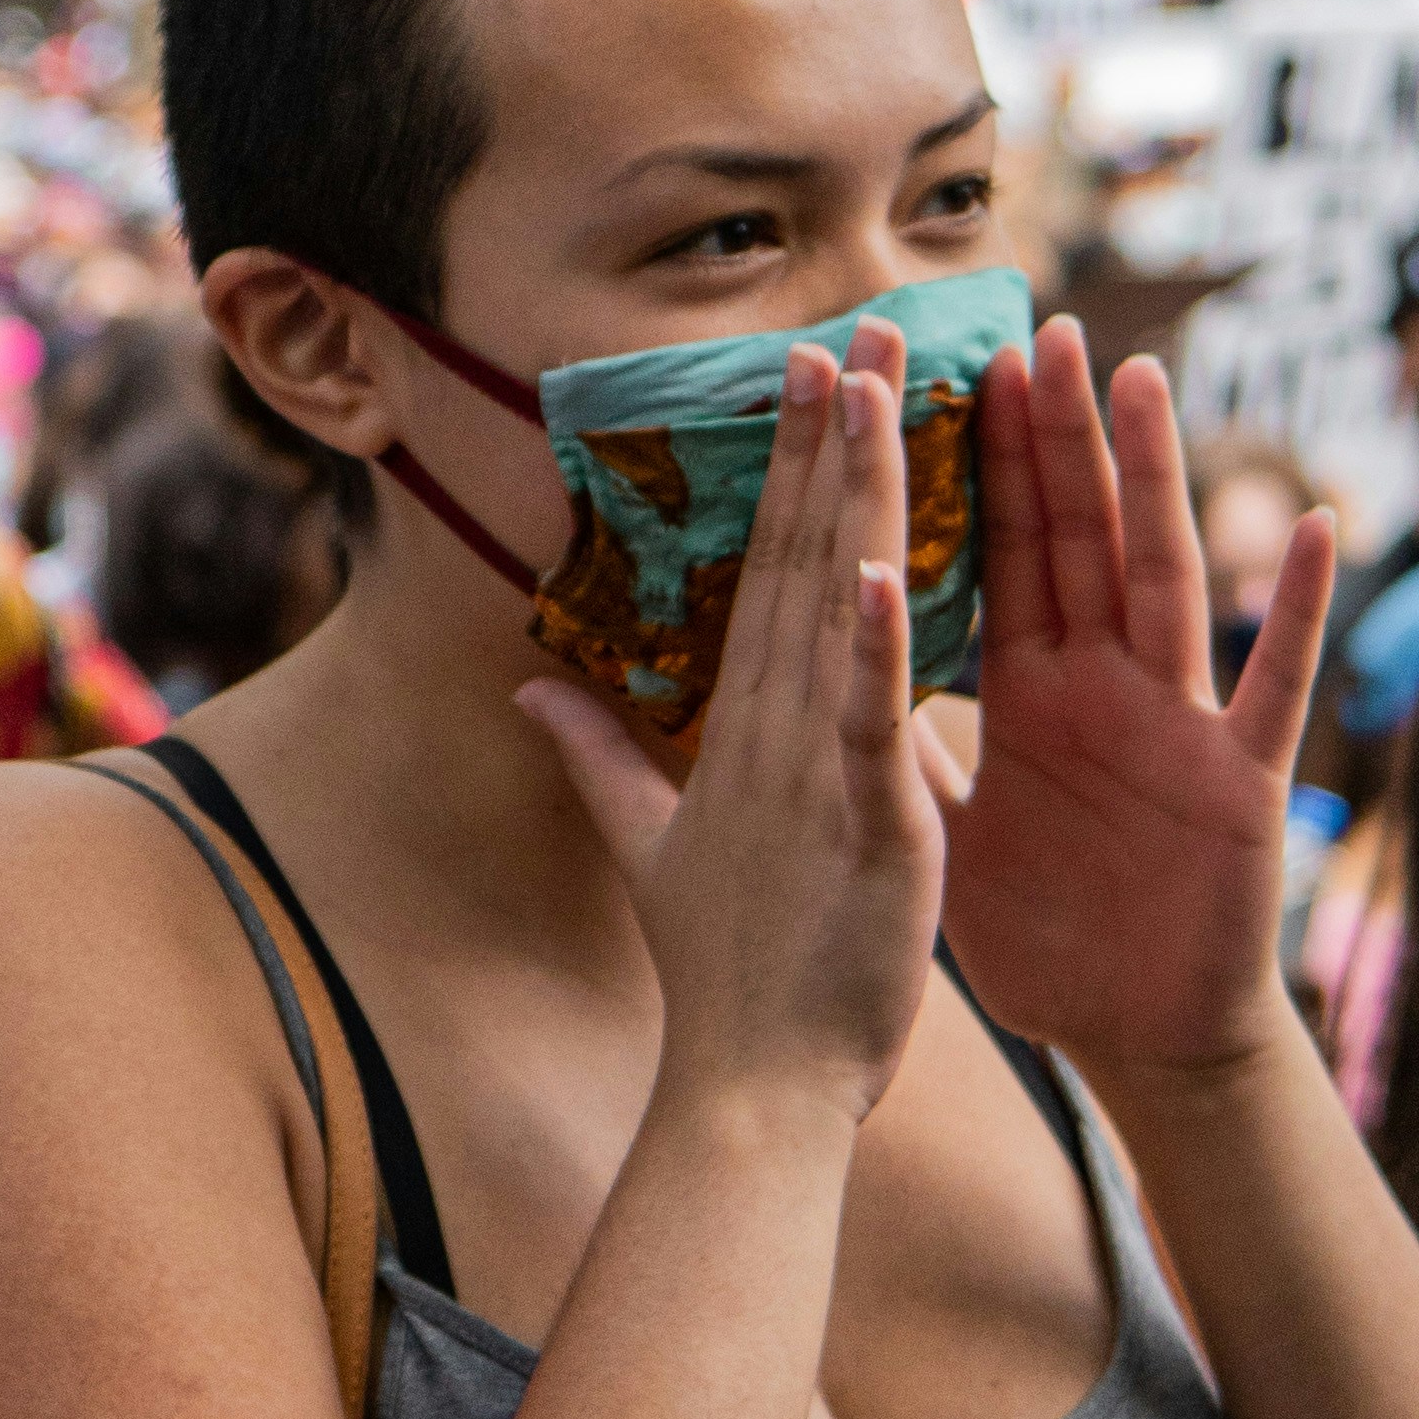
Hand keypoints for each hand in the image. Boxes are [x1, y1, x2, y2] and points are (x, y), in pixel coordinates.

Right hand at [520, 339, 963, 1133]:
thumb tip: (529, 684)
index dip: (787, 466)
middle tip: (857, 326)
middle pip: (803, 558)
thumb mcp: (650, 849)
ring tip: (875, 391)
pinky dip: (881, 645)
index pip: (764, 568)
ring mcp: (816, 772)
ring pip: (841, 609)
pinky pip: (874, 719)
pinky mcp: (867, 825)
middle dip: (831, 439)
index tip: (807, 370)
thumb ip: (596, 759)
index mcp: (741, 728)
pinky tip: (888, 564)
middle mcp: (773, 730)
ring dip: (857, 497)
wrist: (752, 1092)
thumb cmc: (723, 979)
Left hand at [940, 327, 1339, 1082]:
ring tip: (1141, 380)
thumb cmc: (1049, 937)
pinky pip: (1270, 685)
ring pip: (1161, 578)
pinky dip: (1292, 610)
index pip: (997, 552)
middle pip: (1077, 537)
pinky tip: (1311, 530)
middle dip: (1056, 436)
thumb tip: (817, 665)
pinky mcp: (1240, 780)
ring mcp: (1178, 721)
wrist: (1137, 1040)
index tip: (941, 365)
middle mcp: (1104, 682)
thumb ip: (894, 743)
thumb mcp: (946, 831)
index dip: (974, 465)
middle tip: (1037, 326)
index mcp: (1029, 687)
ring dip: (1155, 480)